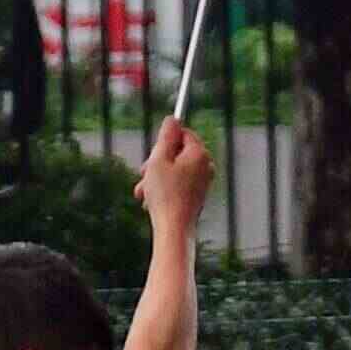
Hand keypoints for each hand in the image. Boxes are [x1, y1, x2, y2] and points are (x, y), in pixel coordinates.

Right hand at [136, 117, 216, 239]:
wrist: (174, 231)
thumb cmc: (165, 196)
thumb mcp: (159, 160)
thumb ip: (166, 136)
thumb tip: (172, 118)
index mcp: (199, 153)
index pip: (183, 132)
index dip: (164, 141)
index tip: (153, 154)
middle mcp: (206, 166)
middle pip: (178, 152)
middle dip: (157, 162)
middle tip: (144, 174)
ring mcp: (203, 182)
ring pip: (175, 170)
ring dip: (156, 178)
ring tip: (144, 192)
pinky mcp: (197, 196)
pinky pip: (178, 184)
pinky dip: (164, 189)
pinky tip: (151, 201)